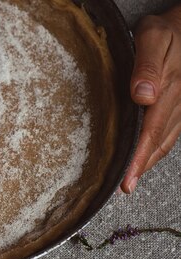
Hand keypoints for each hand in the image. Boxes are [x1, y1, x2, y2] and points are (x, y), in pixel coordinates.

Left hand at [122, 6, 180, 193]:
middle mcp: (178, 100)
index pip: (151, 131)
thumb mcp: (153, 37)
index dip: (139, 157)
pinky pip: (170, 131)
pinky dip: (157, 148)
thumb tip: (142, 95)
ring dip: (149, 161)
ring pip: (166, 140)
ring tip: (131, 179)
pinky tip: (145, 157)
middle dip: (141, 167)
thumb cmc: (167, 30)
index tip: (127, 179)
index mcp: (169, 88)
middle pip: (158, 141)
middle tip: (125, 187)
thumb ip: (146, 65)